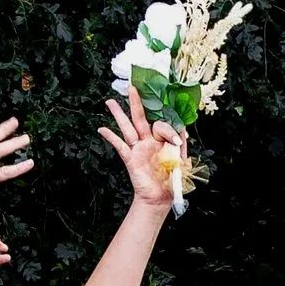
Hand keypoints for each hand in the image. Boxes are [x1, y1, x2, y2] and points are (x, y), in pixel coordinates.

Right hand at [99, 85, 184, 211]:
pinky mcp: (130, 159)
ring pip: (127, 127)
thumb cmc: (171, 180)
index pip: (161, 125)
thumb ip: (181, 146)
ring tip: (110, 102)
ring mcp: (138, 149)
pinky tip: (101, 129)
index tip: (177, 143)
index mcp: (162, 140)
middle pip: (140, 118)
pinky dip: (111, 137)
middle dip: (136, 102)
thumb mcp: (181, 161)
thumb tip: (183, 130)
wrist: (161, 197)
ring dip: (119, 114)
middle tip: (131, 87)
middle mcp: (148, 141)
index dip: (169, 131)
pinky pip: (119, 146)